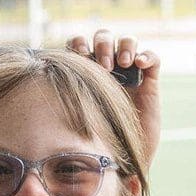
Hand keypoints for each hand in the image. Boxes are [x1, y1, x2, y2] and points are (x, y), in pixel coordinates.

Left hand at [66, 29, 161, 159]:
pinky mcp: (149, 81)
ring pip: (128, 41)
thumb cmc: (95, 139)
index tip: (81, 58)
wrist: (123, 158)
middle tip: (105, 67)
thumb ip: (66, 98)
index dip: (79, 44)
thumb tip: (44, 85)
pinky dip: (147, 56)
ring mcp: (129, 72)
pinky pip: (152, 58)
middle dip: (103, 45)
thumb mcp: (77, 116)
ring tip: (123, 64)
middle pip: (103, 37)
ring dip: (125, 46)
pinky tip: (140, 65)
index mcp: (86, 71)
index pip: (79, 43)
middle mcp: (108, 67)